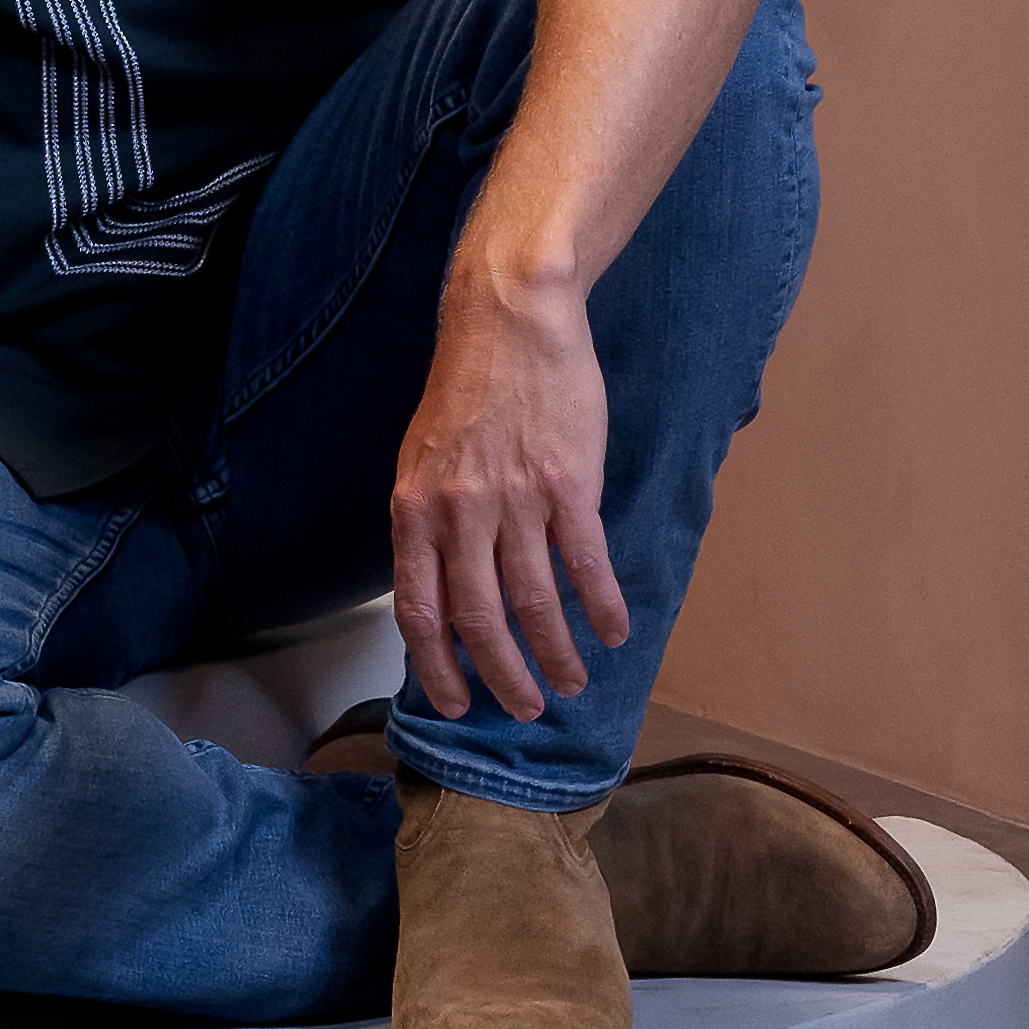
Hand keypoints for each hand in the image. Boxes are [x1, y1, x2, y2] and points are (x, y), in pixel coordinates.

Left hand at [389, 247, 629, 724]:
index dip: (437, 665)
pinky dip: (602, 606)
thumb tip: (442, 593)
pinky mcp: (570, 483)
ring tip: (573, 682)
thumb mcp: (420, 460)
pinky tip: (614, 631)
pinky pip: (586, 562)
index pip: (419, 610)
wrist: (508, 320)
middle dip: (503, 676)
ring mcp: (515, 499)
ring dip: (557, 654)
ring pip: (536, 601)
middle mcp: (459, 512)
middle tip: (525, 708)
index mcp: (414, 509)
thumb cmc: (465, 391)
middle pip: (480, 618)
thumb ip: (427, 525)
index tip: (456, 704)